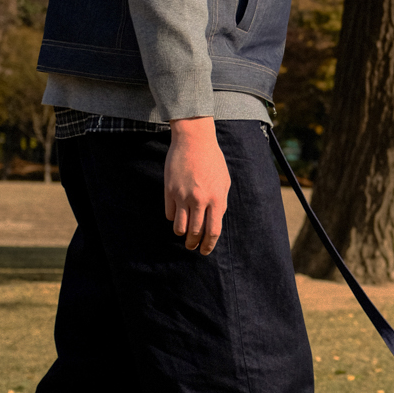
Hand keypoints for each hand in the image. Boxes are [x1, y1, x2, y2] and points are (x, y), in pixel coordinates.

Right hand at [164, 117, 230, 254]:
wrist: (194, 141)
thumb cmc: (212, 161)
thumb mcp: (224, 182)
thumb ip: (220, 203)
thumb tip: (214, 221)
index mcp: (217, 199)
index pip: (213, 231)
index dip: (208, 245)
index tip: (204, 251)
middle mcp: (200, 200)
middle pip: (195, 232)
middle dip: (193, 243)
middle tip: (191, 246)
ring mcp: (183, 196)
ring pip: (179, 227)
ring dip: (181, 234)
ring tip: (183, 234)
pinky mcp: (169, 191)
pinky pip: (169, 214)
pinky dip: (173, 218)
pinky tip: (176, 216)